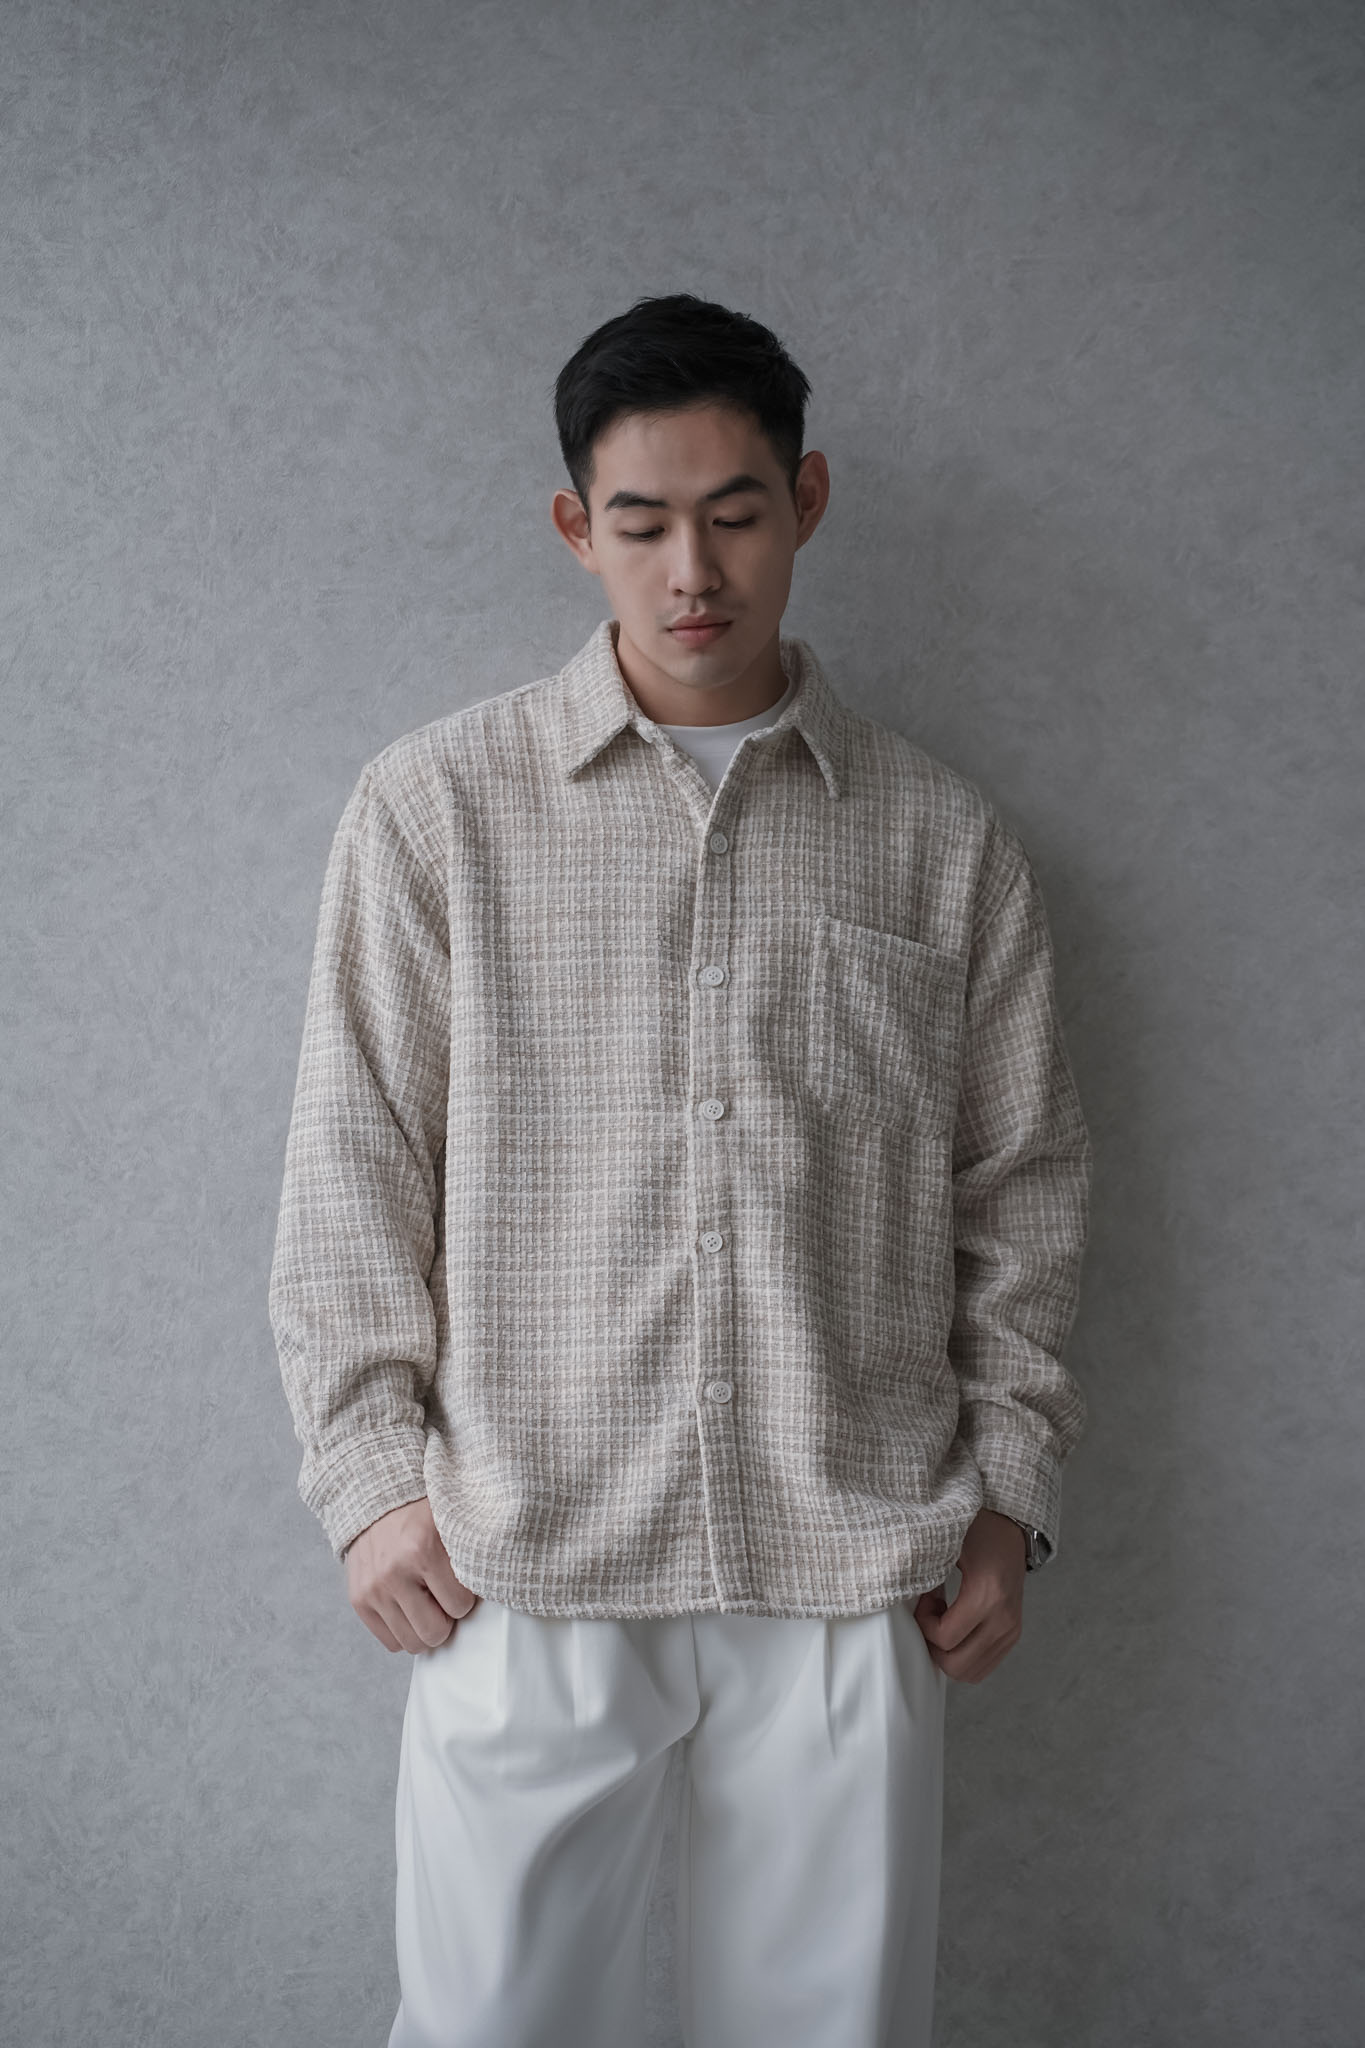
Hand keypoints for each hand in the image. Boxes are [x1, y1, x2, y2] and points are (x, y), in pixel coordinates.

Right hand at [344, 1497, 479, 1652]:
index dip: (465, 1597)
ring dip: (424, 1626)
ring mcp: (373, 1589)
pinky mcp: (358, 1600)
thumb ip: (471, 1551)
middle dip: (446, 1619)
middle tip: (444, 1597)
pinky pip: (390, 1642)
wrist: (374, 1500)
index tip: (461, 1582)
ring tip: (426, 1601)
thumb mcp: (450, 1521)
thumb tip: (496, 1585)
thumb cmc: (419, 1513)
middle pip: (434, 1633)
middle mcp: (394, 1572)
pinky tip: (409, 1606)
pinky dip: (404, 1630)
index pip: (460, 1606)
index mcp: (422, 1549)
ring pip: (412, 1643)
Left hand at [911, 1507, 1026, 1683]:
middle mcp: (1004, 1619)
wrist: (1011, 1528)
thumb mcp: (949, 1542)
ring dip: (948, 1652)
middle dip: (933, 1645)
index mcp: (988, 1595)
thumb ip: (926, 1570)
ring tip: (943, 1620)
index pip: (945, 1638)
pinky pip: (982, 1666)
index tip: (924, 1598)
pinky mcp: (1012, 1636)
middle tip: (930, 1615)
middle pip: (956, 1665)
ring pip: (969, 1672)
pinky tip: (957, 1626)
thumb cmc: (978, 1530)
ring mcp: (1011, 1631)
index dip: (923, 1624)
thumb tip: (902, 1596)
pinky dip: (962, 1654)